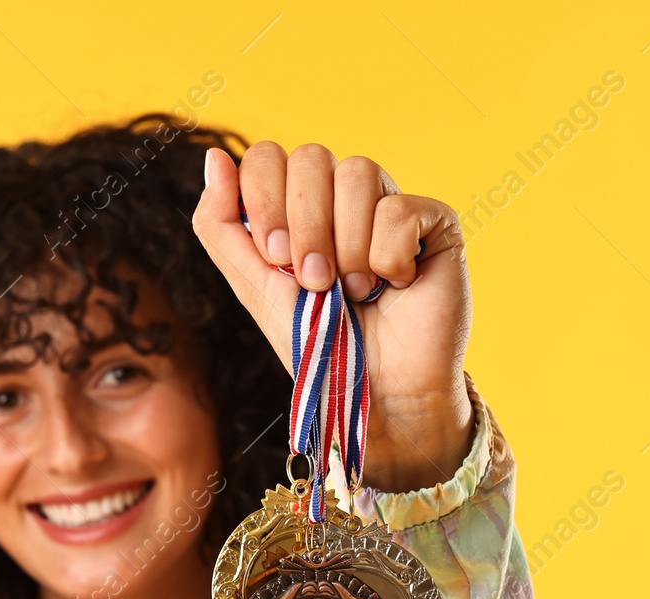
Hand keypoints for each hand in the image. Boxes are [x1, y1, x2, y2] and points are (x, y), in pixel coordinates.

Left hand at [192, 143, 473, 493]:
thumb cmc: (318, 343)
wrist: (376, 391)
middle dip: (305, 228)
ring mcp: (390, 202)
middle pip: (310, 156)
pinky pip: (399, 208)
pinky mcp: (434, 219)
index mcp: (298, 206)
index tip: (274, 257)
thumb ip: (221, 225)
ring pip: (357, 173)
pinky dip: (387, 260)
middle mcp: (343, 196)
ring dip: (346, 248)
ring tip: (354, 292)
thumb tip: (214, 157)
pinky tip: (396, 286)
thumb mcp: (254, 285)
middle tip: (315, 281)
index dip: (264, 199)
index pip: (268, 156)